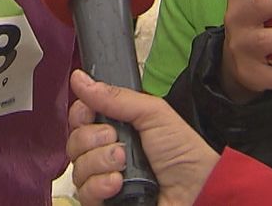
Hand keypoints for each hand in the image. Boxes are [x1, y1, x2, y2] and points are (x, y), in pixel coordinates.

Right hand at [67, 70, 217, 205]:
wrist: (197, 189)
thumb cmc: (183, 152)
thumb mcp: (152, 113)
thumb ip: (115, 97)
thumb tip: (80, 79)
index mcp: (116, 127)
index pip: (80, 118)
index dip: (81, 114)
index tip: (90, 113)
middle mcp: (105, 152)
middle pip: (74, 142)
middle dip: (93, 139)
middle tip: (117, 141)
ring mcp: (103, 178)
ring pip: (77, 168)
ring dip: (100, 163)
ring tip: (124, 164)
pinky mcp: (104, 201)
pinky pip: (83, 194)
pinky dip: (100, 186)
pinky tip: (118, 185)